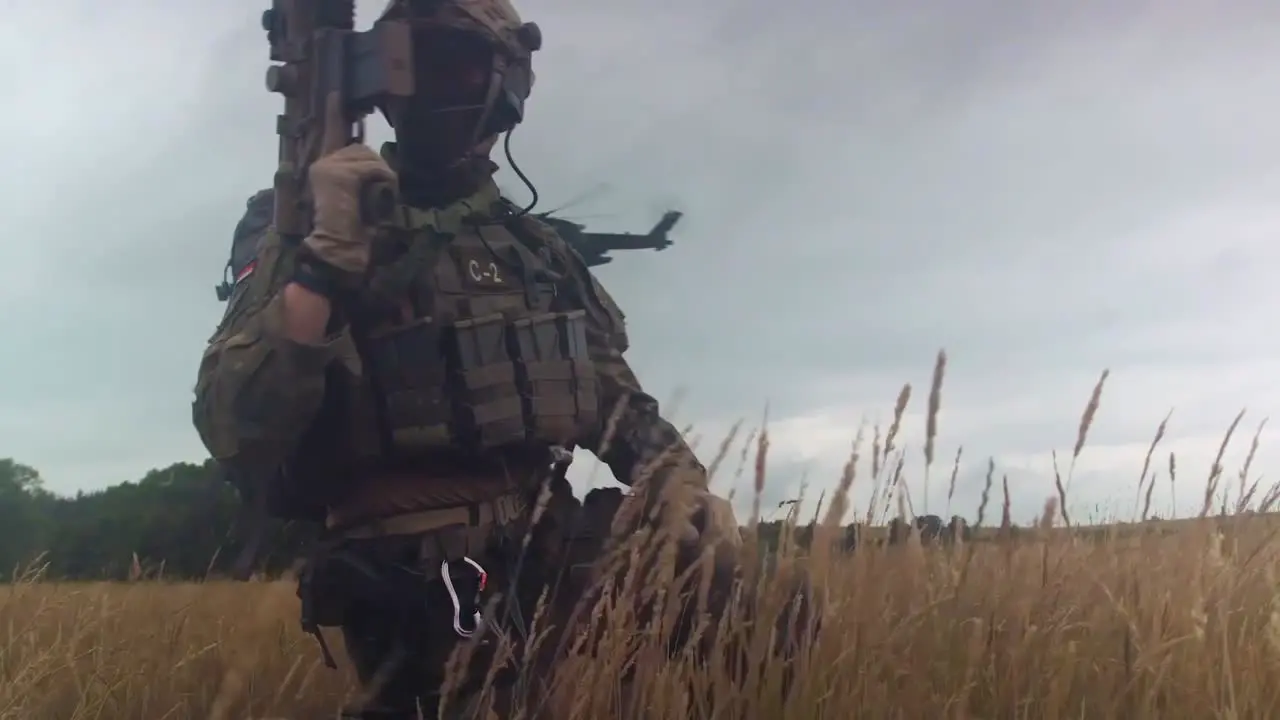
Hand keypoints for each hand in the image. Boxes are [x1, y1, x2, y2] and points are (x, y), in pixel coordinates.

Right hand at [302, 93, 397, 284]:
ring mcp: (328, 166)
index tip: (336, 93)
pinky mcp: (337, 174)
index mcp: (322, 167)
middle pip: (361, 149)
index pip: (329, 133)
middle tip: (377, 193)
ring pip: (369, 158)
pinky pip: (371, 168)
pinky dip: (380, 181)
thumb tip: (376, 168)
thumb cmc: (349, 229)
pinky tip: (374, 197)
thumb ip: (357, 178)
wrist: (336, 248)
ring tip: (374, 200)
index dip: (334, 114)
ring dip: (381, 177)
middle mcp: (321, 162)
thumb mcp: (353, 197)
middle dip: (376, 168)